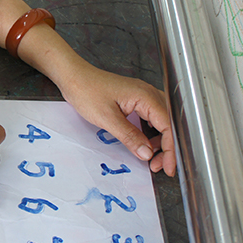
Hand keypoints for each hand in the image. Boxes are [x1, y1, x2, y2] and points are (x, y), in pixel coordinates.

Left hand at [59, 64, 175, 175]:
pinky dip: (151, 132)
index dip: (170, 149)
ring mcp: (142, 96)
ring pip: (161, 121)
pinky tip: (145, 142)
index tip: (167, 166)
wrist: (73, 76)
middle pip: (168, 124)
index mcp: (145, 96)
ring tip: (151, 157)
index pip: (168, 126)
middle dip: (167, 147)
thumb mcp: (107, 118)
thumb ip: (129, 136)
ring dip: (159, 140)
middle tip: (158, 165)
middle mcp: (148, 94)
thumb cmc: (86, 90)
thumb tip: (146, 153)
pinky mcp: (134, 99)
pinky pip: (151, 117)